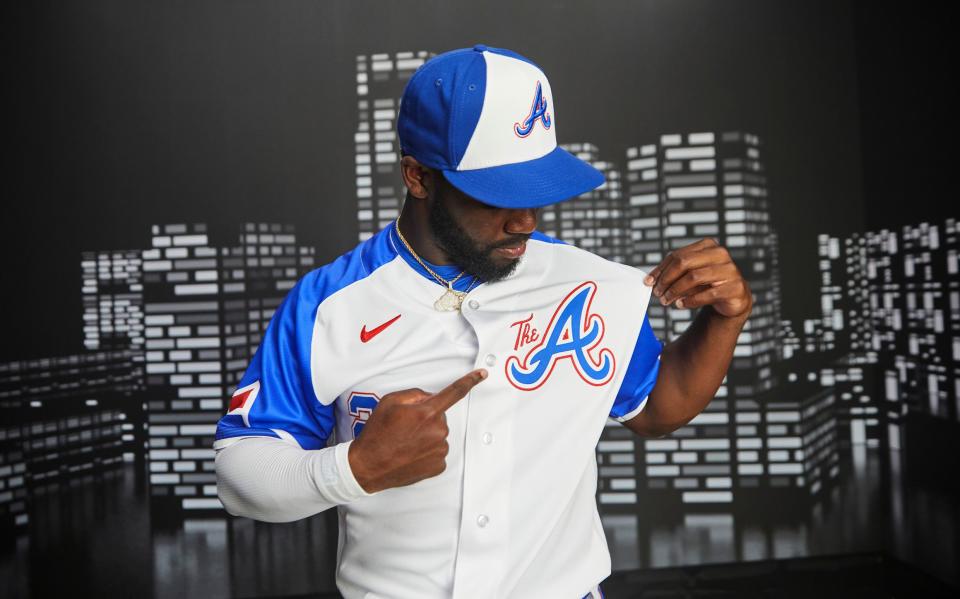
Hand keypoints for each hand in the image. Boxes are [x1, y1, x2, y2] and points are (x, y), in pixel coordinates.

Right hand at [347, 368, 487, 492]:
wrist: (368, 466)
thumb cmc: (377, 434)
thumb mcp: (389, 402)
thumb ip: (414, 395)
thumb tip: (429, 398)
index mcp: (427, 412)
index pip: (454, 392)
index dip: (471, 381)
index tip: (483, 374)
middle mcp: (438, 430)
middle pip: (439, 416)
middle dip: (426, 418)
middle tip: (405, 428)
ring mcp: (440, 449)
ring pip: (438, 435)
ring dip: (426, 436)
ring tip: (404, 443)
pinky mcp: (438, 465)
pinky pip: (437, 451)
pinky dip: (426, 452)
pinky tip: (410, 454)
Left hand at [642, 238, 751, 319]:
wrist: (734, 297)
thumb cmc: (709, 283)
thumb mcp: (690, 275)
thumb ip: (672, 274)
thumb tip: (650, 280)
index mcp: (708, 246)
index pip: (677, 255)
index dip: (660, 269)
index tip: (648, 282)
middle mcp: (720, 254)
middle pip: (684, 263)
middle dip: (667, 279)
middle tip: (657, 293)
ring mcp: (730, 270)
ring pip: (694, 277)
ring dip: (675, 290)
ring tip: (666, 301)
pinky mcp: (735, 287)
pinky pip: (707, 294)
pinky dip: (690, 300)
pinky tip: (680, 304)